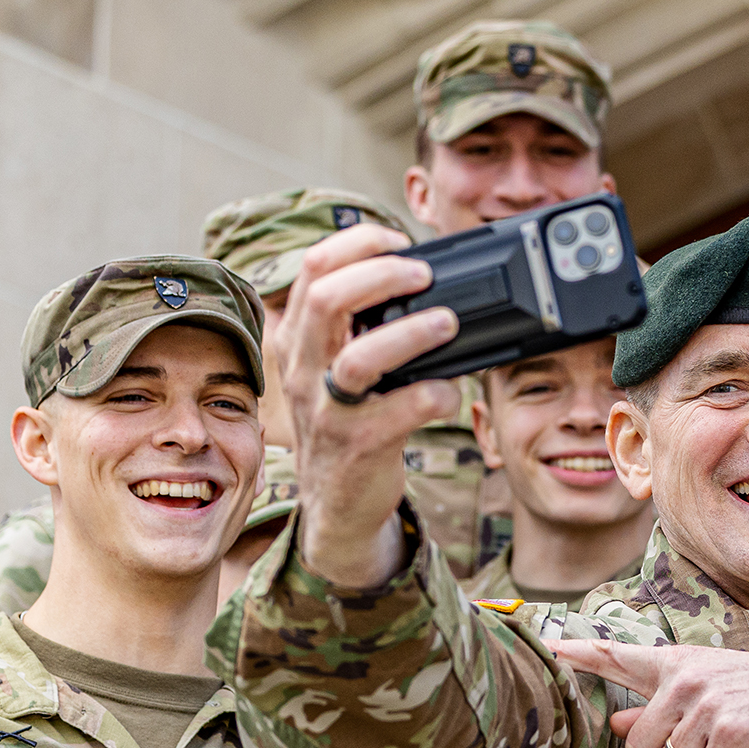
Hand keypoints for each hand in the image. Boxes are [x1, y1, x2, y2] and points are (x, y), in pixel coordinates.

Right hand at [276, 224, 465, 588]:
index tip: (397, 240)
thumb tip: (411, 280)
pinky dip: (434, 394)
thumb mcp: (332, 370)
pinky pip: (401, 412)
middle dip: (380, 274)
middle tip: (423, 273)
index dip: (357, 244)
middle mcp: (305, 372)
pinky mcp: (361, 446)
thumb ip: (355, 328)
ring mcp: (330, 411)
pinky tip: (448, 391)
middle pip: (325, 300)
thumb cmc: (346, 425)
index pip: (312, 270)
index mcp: (300, 342)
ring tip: (447, 322)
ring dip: (411, 333)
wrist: (338, 507)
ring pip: (360, 358)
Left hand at [548, 638, 748, 747]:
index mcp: (678, 663)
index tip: (547, 648)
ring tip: (733, 745)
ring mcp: (707, 705)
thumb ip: (661, 707)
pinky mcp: (730, 733)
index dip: (578, 655)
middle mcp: (686, 680)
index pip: (618, 657)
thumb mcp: (712, 689)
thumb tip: (618, 727)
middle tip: (710, 743)